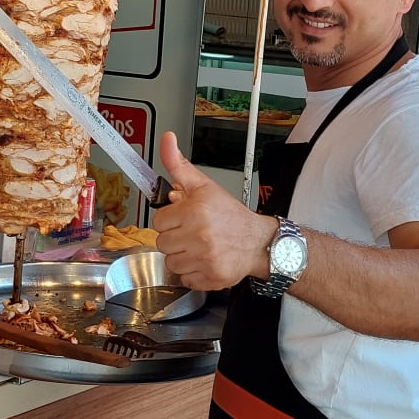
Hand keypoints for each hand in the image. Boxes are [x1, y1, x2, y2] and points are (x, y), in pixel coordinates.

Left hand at [152, 131, 275, 289]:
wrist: (259, 242)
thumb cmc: (230, 215)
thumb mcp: (204, 186)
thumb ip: (179, 165)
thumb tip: (167, 140)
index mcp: (195, 211)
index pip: (159, 221)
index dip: (170, 219)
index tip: (183, 218)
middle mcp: (200, 235)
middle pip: (162, 243)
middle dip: (175, 238)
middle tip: (192, 232)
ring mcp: (205, 259)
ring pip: (171, 262)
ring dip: (182, 256)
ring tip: (199, 247)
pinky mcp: (211, 277)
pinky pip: (185, 278)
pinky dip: (192, 272)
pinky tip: (204, 260)